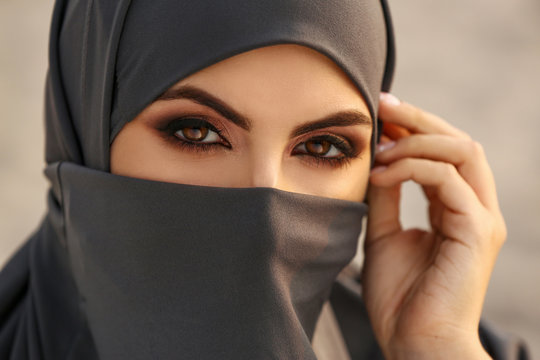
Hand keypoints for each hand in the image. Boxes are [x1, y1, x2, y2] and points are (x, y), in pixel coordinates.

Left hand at [362, 93, 505, 358]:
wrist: (413, 343)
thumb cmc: (400, 297)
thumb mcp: (384, 234)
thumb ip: (386, 197)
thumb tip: (375, 160)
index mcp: (455, 209)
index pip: (443, 152)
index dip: (413, 128)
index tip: (378, 111)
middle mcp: (475, 208)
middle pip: (459, 141)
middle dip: (418, 118)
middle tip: (381, 105)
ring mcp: (481, 218)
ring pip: (462, 151)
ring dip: (417, 139)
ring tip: (380, 147)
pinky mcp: (476, 230)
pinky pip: (447, 179)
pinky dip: (412, 168)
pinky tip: (382, 174)